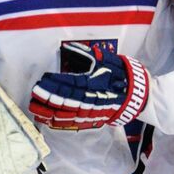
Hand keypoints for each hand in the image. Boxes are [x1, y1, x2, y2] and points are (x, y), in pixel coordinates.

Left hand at [29, 47, 149, 129]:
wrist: (139, 96)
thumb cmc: (123, 76)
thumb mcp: (107, 60)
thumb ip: (88, 56)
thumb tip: (70, 49)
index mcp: (94, 85)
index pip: (69, 85)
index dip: (54, 84)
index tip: (41, 81)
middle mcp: (91, 101)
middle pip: (65, 102)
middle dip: (48, 99)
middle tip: (33, 96)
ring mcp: (91, 113)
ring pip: (66, 116)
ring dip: (49, 113)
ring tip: (35, 109)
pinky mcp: (92, 120)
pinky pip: (72, 124)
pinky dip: (59, 123)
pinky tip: (48, 121)